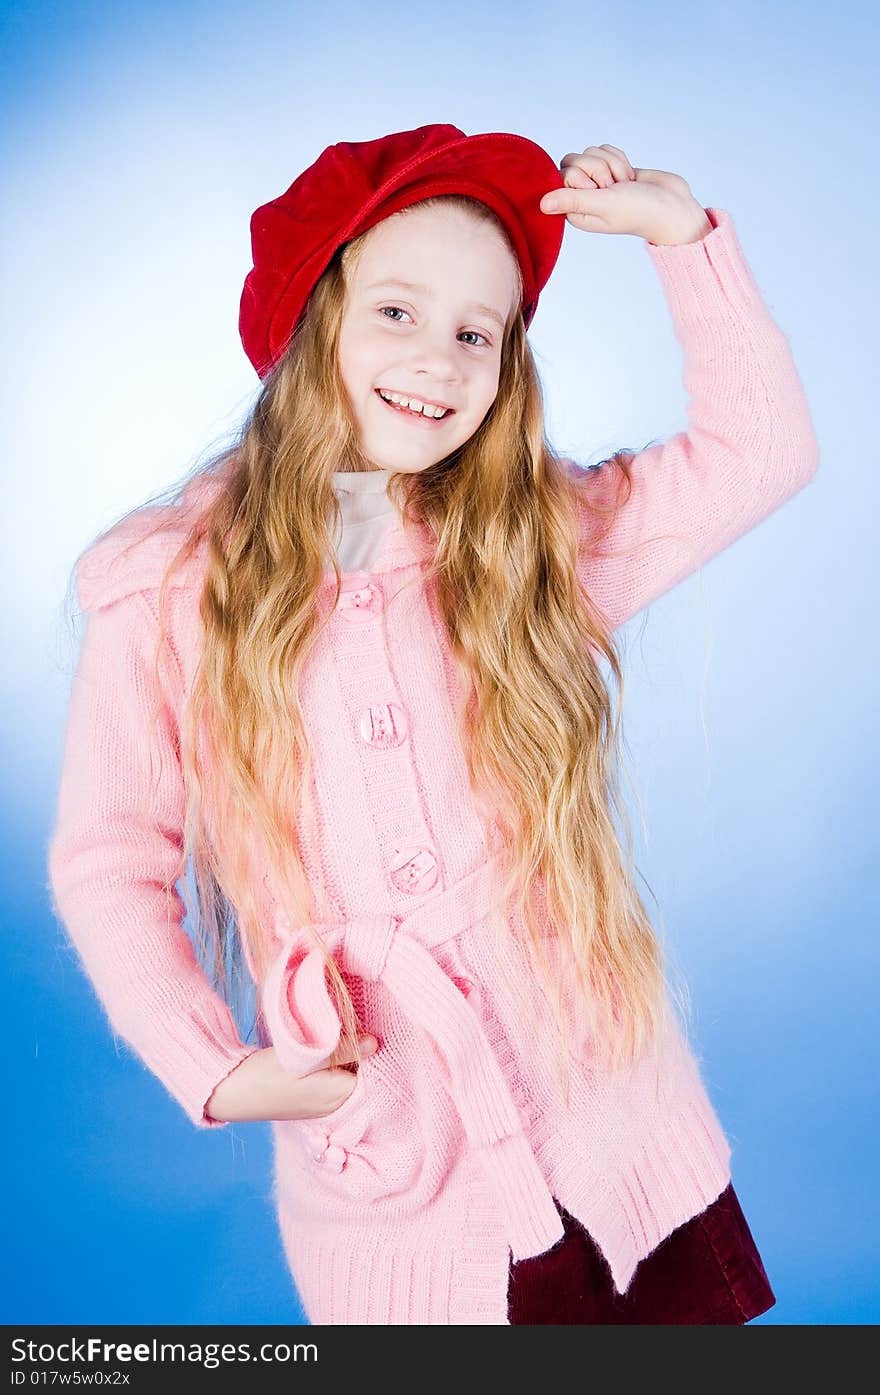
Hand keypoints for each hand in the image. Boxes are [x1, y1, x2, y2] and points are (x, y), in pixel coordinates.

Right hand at [205, 1033, 378, 1123]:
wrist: (232, 1093)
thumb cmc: (267, 1075)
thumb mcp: (306, 1058)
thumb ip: (342, 1052)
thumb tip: (374, 1043)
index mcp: (339, 1096)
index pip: (365, 1063)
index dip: (359, 1042)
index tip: (348, 1024)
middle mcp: (334, 1104)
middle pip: (355, 1068)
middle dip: (349, 1047)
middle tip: (332, 1026)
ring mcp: (320, 1104)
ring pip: (340, 1070)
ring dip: (334, 1053)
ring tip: (318, 1037)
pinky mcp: (307, 1099)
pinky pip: (326, 1077)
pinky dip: (323, 1062)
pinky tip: (310, 1051)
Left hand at [540, 143, 712, 245]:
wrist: (671, 206)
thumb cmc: (638, 211)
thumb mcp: (603, 205)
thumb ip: (572, 200)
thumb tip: (541, 205)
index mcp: (574, 210)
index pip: (562, 174)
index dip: (583, 176)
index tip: (601, 190)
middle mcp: (581, 196)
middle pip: (573, 159)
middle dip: (598, 168)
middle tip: (614, 187)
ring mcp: (595, 182)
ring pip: (591, 152)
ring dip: (612, 165)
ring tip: (624, 185)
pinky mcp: (609, 169)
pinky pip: (604, 149)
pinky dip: (620, 159)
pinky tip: (629, 177)